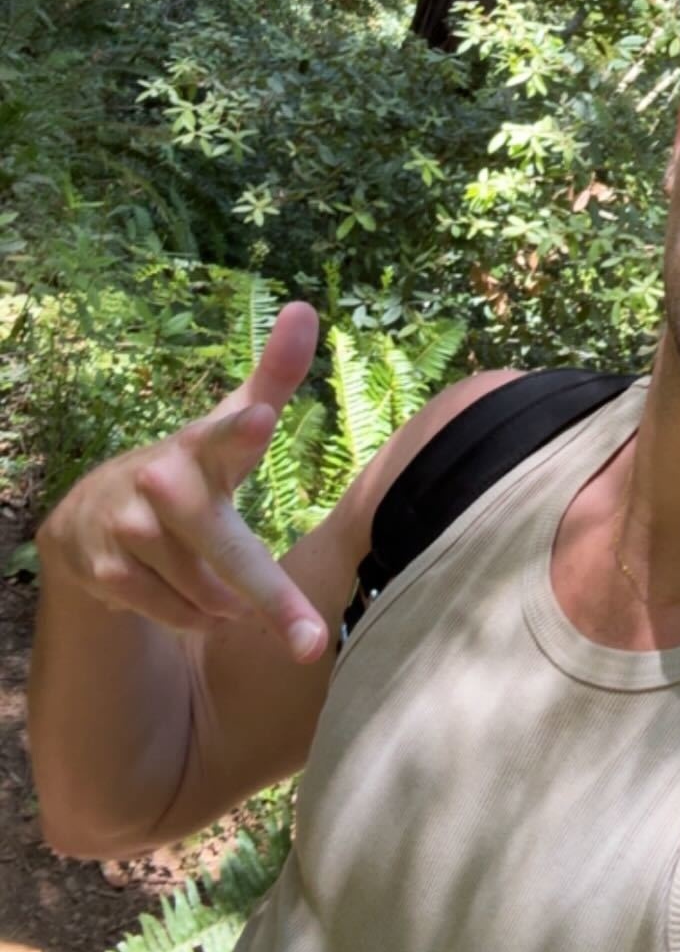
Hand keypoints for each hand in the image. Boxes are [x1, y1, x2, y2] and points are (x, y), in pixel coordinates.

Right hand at [38, 302, 329, 662]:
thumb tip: (305, 308)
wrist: (92, 516)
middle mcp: (163, 484)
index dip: (241, 429)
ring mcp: (131, 531)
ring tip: (225, 582)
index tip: (261, 419)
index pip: (223, 434)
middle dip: (271, 599)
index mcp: (201, 447)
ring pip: (209, 594)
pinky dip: (199, 617)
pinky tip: (196, 601)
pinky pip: (179, 614)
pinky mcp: (108, 573)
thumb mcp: (228, 423)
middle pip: (226, 551)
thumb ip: (274, 375)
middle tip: (314, 644)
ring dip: (230, 601)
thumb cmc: (189, 468)